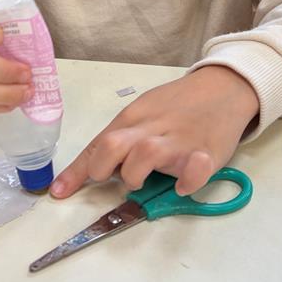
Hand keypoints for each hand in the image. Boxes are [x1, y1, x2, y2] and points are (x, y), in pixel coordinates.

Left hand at [51, 66, 258, 198]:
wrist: (223, 88)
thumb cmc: (177, 105)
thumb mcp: (144, 114)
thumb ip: (121, 139)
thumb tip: (93, 168)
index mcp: (133, 119)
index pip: (97, 145)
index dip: (76, 172)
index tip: (59, 193)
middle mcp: (151, 128)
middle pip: (114, 145)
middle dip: (103, 168)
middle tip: (112, 178)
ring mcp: (179, 140)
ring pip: (146, 154)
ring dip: (137, 174)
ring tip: (145, 180)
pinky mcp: (207, 152)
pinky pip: (194, 169)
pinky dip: (187, 181)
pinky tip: (182, 185)